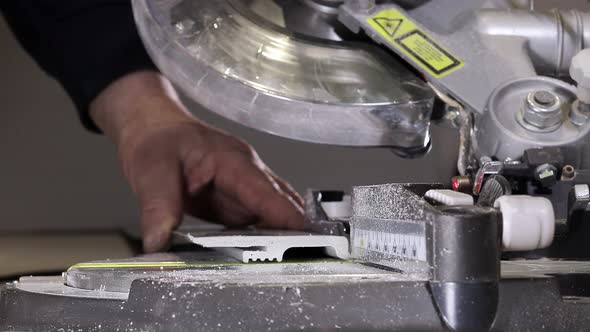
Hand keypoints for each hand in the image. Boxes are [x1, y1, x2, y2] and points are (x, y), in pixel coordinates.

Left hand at [90, 71, 304, 251]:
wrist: (153, 128)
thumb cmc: (157, 140)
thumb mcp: (151, 171)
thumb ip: (158, 206)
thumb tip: (160, 242)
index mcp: (231, 160)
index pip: (265, 190)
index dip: (285, 214)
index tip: (305, 236)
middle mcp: (245, 173)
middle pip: (279, 203)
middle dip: (292, 230)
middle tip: (302, 259)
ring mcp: (243, 187)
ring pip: (271, 214)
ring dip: (279, 236)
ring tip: (286, 263)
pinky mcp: (235, 200)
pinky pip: (256, 220)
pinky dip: (261, 238)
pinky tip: (261, 256)